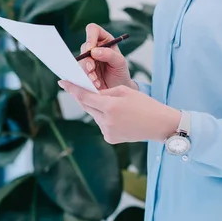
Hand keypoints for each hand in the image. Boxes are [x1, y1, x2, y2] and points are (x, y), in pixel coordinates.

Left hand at [58, 81, 180, 143]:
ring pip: (94, 115)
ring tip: (112, 103)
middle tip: (79, 87)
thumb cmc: (145, 104)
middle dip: (84, 97)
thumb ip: (105, 92)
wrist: (159, 124)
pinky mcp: (110, 138)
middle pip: (87, 106)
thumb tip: (92, 95)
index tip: (62, 82)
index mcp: (110, 106)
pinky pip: (101, 124)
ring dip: (96, 107)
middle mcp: (106, 121)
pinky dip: (104, 117)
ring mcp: (107, 132)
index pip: (85, 96)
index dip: (72, 88)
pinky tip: (118, 115)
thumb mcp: (125, 91)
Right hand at [78, 23, 135, 90]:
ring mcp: (87, 59)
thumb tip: (94, 51)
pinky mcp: (83, 71)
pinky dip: (85, 78)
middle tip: (91, 69)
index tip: (91, 49)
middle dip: (87, 59)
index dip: (90, 37)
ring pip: (80, 61)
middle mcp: (94, 48)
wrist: (117, 89)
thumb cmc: (120, 72)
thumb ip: (109, 54)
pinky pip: (78, 72)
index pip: (93, 30)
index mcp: (104, 40)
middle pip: (84, 47)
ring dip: (86, 71)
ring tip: (96, 80)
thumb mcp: (120, 62)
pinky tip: (95, 84)